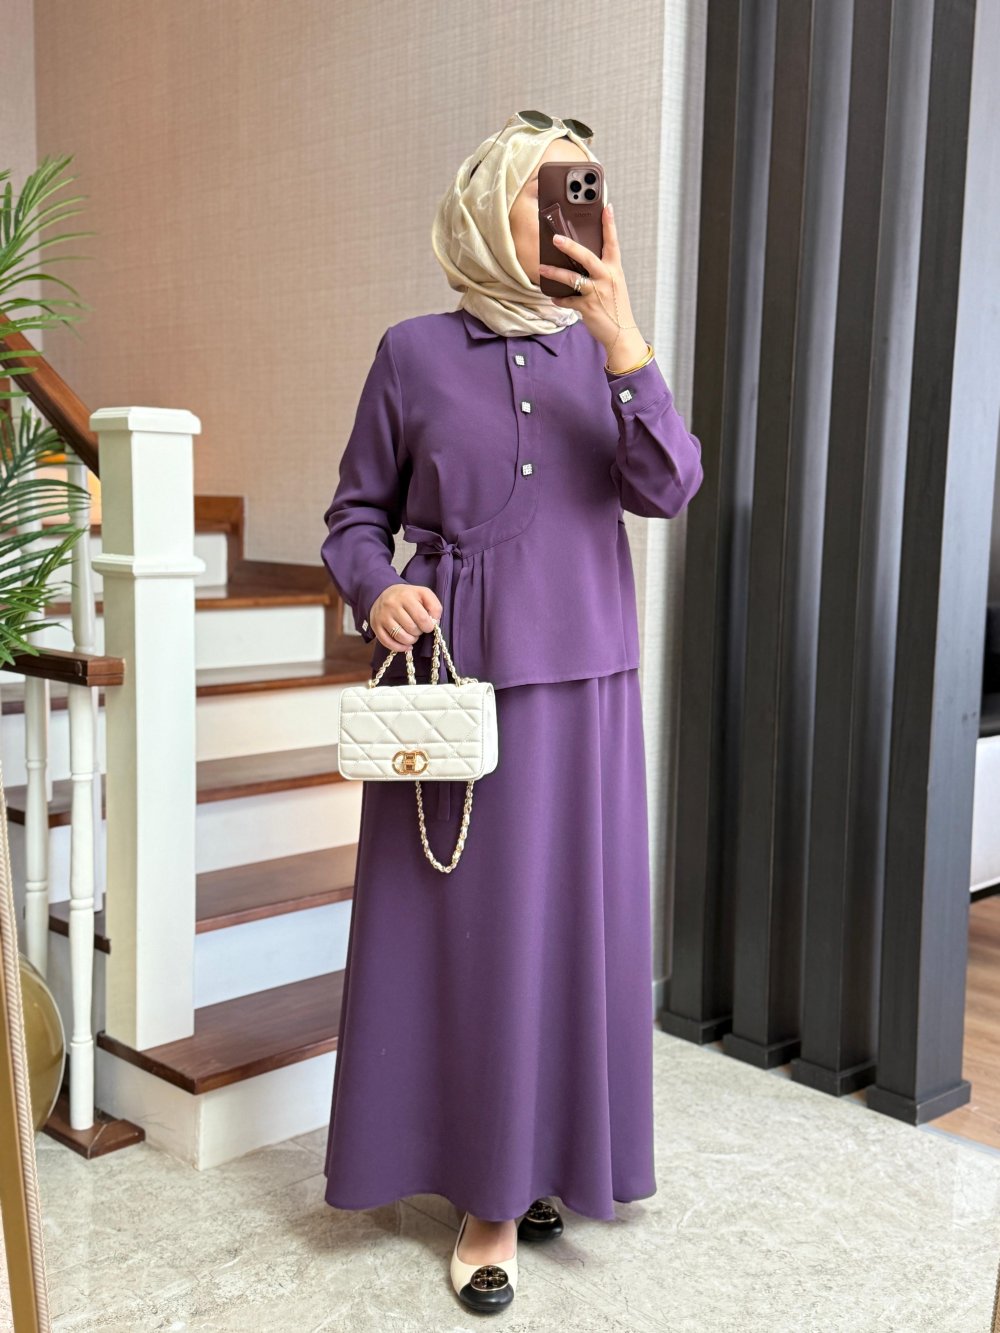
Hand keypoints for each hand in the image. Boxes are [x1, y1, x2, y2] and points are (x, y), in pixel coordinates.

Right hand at [370, 583, 441, 651]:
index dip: (429, 626)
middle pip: (411, 628)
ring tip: (412, 635)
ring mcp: (382, 616)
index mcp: (406, 596)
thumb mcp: (423, 594)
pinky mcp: (375, 626)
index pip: (422, 618)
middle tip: (418, 628)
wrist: (383, 593)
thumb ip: (434, 606)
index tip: (428, 626)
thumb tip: (435, 622)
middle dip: (419, 632)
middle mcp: (392, 605)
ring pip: (401, 637)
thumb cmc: (408, 596)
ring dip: (411, 640)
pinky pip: (388, 643)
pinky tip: (406, 645)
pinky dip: (400, 647)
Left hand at [537, 203, 646, 369]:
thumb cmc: (616, 307)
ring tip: (542, 267)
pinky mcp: (587, 307)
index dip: (609, 225)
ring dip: (554, 272)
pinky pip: (568, 300)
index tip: (606, 207)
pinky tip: (554, 297)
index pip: (613, 243)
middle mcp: (606, 278)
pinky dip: (559, 298)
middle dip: (570, 246)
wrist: (622, 333)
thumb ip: (602, 271)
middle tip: (556, 238)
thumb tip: (582, 261)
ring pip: (572, 278)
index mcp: (615, 270)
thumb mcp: (614, 285)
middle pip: (587, 257)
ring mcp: (596, 293)